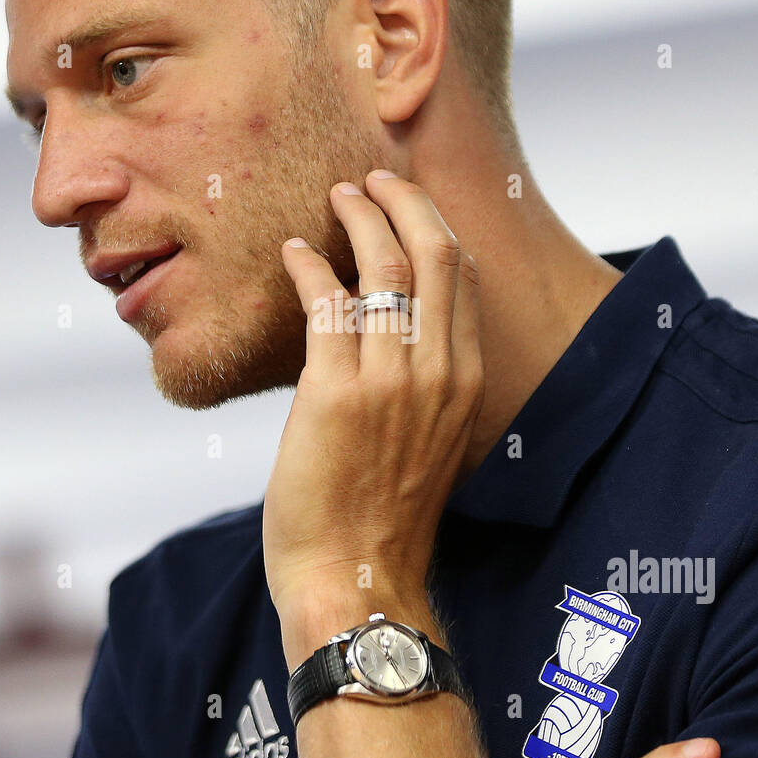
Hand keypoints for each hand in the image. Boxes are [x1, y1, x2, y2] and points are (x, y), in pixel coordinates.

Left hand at [262, 170, 483, 634]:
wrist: (356, 577)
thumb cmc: (384, 516)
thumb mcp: (429, 442)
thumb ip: (423, 384)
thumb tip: (393, 333)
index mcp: (466, 382)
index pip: (462, 278)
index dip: (434, 226)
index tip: (406, 203)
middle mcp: (439, 372)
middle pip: (434, 252)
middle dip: (403, 201)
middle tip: (372, 180)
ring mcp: (390, 380)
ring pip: (384, 265)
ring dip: (357, 217)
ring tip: (335, 196)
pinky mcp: (335, 392)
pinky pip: (326, 302)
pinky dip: (307, 265)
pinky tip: (291, 252)